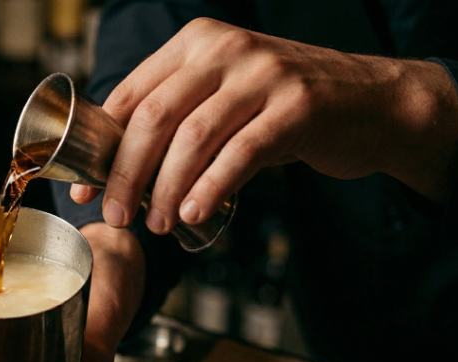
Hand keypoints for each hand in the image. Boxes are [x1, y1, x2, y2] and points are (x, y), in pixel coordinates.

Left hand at [72, 17, 457, 233]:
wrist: (373, 104)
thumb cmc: (285, 109)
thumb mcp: (224, 98)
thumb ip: (178, 119)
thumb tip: (115, 170)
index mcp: (196, 42)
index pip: (131, 96)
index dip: (102, 148)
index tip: (85, 191)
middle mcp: (226, 48)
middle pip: (154, 117)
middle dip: (126, 174)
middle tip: (117, 215)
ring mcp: (264, 74)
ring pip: (193, 137)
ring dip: (165, 189)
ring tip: (156, 224)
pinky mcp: (298, 106)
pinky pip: (241, 153)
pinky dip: (211, 188)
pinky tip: (193, 214)